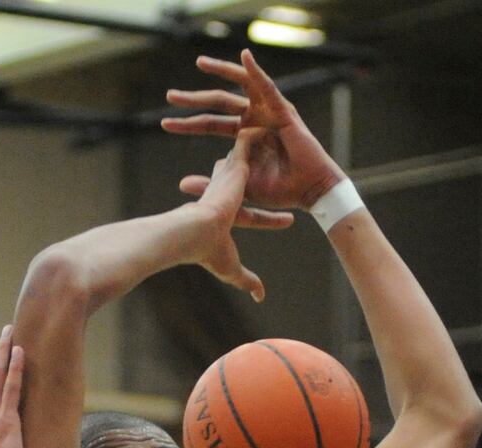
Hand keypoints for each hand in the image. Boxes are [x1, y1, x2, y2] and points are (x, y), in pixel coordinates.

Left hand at [163, 49, 345, 210]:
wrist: (308, 192)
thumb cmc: (279, 190)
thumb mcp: (237, 187)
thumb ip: (211, 182)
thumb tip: (181, 184)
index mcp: (243, 135)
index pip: (210, 124)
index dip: (188, 124)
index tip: (164, 124)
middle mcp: (254, 119)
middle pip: (219, 102)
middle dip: (194, 99)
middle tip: (169, 96)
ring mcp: (268, 112)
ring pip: (240, 85)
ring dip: (220, 71)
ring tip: (199, 63)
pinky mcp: (283, 110)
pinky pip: (267, 87)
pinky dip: (256, 71)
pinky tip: (244, 57)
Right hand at [187, 129, 291, 302]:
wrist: (194, 230)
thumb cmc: (208, 251)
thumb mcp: (232, 269)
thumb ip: (247, 281)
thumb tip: (260, 297)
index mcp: (226, 214)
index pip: (249, 215)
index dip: (268, 219)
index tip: (287, 220)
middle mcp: (227, 192)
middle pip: (248, 179)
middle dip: (264, 173)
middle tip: (283, 167)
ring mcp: (231, 175)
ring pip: (251, 156)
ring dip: (266, 144)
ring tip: (285, 131)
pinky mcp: (236, 162)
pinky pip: (253, 139)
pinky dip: (263, 129)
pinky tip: (279, 114)